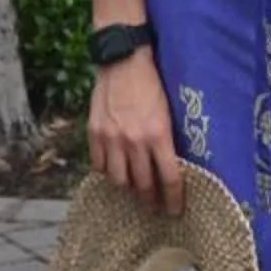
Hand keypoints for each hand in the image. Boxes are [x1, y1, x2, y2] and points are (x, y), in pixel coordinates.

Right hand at [87, 52, 183, 214]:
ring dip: (128, 189)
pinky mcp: (95, 132)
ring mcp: (112, 138)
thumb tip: (170, 166)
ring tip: (134, 190)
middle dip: (151, 201)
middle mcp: (135, 141)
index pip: (169, 179)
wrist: (124, 60)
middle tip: (155, 208)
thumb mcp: (168, 112)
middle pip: (143, 185)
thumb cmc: (151, 84)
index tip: (175, 211)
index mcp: (159, 135)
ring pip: (119, 180)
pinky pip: (99, 165)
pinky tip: (114, 170)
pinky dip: (107, 172)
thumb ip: (166, 140)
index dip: (174, 200)